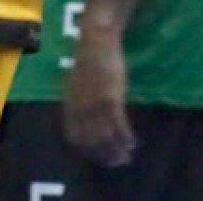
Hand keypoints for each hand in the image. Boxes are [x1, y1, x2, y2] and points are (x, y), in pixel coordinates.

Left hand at [64, 24, 136, 167]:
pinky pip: (119, 125)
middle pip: (91, 141)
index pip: (74, 136)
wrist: (96, 40)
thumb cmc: (88, 59)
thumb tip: (84, 118)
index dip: (86, 150)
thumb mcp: (76, 83)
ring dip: (117, 150)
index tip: (98, 156)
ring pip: (106, 136)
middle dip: (104, 155)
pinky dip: (125, 137)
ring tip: (126, 157)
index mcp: (70, 104)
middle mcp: (80, 108)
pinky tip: (133, 143)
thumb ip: (78, 101)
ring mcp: (95, 104)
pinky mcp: (111, 98)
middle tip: (116, 163)